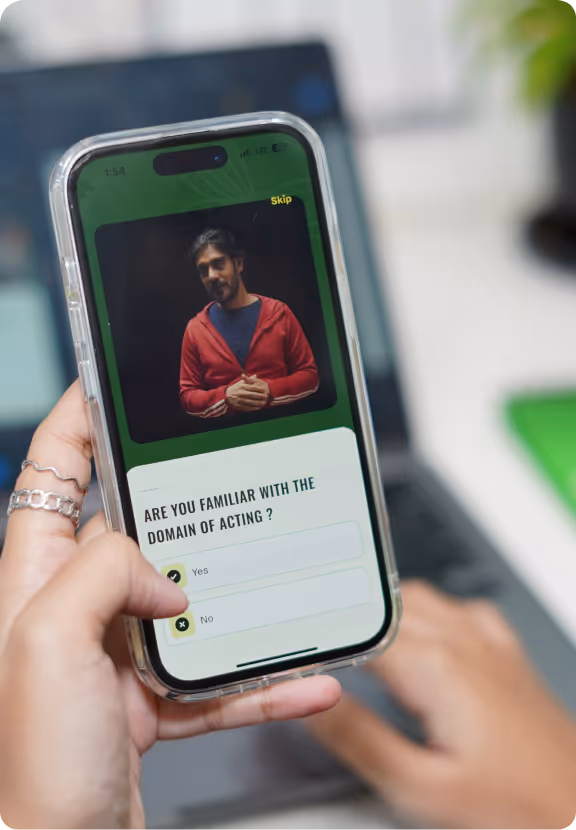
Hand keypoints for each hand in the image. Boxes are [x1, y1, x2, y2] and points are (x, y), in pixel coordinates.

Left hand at [0, 383, 340, 829]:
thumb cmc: (31, 768)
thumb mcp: (49, 641)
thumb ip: (104, 573)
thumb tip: (163, 571)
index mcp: (35, 579)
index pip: (53, 473)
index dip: (79, 421)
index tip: (114, 383)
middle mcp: (75, 609)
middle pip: (136, 529)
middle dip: (184, 508)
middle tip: (227, 483)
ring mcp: (116, 655)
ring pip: (189, 604)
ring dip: (240, 600)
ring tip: (283, 584)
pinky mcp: (152, 702)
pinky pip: (219, 676)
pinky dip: (263, 677)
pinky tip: (304, 676)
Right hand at [226, 375, 269, 411]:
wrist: (226, 395)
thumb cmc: (236, 388)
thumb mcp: (241, 383)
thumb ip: (249, 380)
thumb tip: (256, 375)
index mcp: (241, 386)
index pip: (251, 387)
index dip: (258, 389)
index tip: (265, 390)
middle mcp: (240, 393)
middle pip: (251, 395)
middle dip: (259, 396)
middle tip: (266, 397)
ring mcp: (238, 400)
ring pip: (249, 402)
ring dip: (257, 403)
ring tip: (263, 403)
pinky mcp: (238, 406)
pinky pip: (246, 407)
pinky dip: (252, 408)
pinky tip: (258, 408)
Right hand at [308, 581, 575, 829]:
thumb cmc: (517, 809)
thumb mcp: (422, 789)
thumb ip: (359, 738)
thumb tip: (308, 698)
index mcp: (437, 666)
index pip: (356, 631)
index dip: (317, 637)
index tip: (290, 647)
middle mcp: (463, 640)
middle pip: (384, 605)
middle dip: (345, 620)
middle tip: (313, 648)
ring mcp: (489, 640)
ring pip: (419, 597)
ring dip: (382, 612)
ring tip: (355, 645)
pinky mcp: (506, 652)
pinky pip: (459, 608)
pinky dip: (429, 613)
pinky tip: (422, 639)